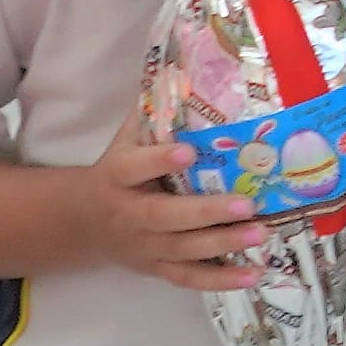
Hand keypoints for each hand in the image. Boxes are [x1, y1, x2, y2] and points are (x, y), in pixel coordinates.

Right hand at [79, 105, 300, 288]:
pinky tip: (254, 274)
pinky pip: (189, 278)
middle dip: (206, 212)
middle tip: (247, 202)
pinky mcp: (156, 268)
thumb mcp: (126, 139)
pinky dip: (221, 280)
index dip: (159, 160)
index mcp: (117, 176)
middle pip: (164, 217)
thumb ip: (153, 110)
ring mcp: (143, 246)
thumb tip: (186, 65)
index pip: (134, 168)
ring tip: (261, 234)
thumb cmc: (119, 169)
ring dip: (223, 244)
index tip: (189, 151)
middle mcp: (128, 214)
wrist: (84, 220)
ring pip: (182, 250)